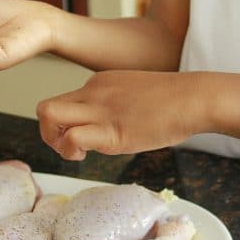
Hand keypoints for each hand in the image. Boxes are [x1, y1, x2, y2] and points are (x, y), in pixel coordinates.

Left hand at [37, 71, 205, 159]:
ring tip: (77, 154)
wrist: (194, 98)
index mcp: (99, 83)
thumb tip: (116, 126)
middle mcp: (92, 92)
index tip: (84, 137)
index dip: (66, 125)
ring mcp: (100, 110)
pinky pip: (72, 138)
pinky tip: (88, 156)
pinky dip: (71, 151)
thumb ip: (118, 106)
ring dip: (53, 141)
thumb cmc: (175, 101)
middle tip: (68, 147)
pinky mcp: (111, 131)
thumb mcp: (136, 94)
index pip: (64, 102)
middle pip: (45, 108)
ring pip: (48, 117)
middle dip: (48, 133)